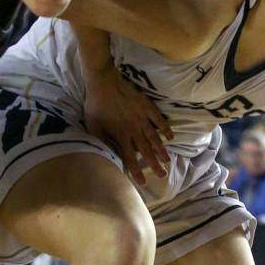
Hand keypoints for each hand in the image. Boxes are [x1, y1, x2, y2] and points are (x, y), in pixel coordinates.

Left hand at [83, 66, 173, 184]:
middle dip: (154, 164)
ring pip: (154, 138)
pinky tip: (170, 137)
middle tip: (162, 175)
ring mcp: (142, 117)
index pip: (130, 158)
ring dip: (161, 150)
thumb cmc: (95, 105)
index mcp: (121, 135)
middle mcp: (134, 129)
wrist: (103, 82)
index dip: (136, 171)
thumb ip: (102, 142)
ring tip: (168, 161)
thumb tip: (108, 155)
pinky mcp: (146, 106)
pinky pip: (159, 120)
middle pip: (146, 151)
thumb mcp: (93, 127)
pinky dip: (165, 129)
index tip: (143, 182)